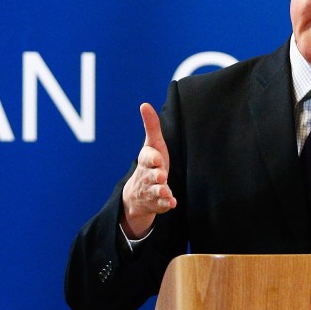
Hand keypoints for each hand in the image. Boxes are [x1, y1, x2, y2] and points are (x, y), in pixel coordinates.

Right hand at [121, 103, 176, 238]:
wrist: (138, 194)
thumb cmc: (151, 164)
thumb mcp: (152, 145)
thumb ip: (151, 126)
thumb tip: (144, 104)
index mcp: (147, 161)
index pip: (148, 158)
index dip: (153, 159)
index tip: (157, 159)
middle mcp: (148, 176)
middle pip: (152, 175)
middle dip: (157, 175)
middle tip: (162, 175)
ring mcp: (153, 190)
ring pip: (156, 191)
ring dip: (162, 190)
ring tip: (165, 190)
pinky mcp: (159, 203)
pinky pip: (162, 204)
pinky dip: (166, 204)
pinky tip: (172, 202)